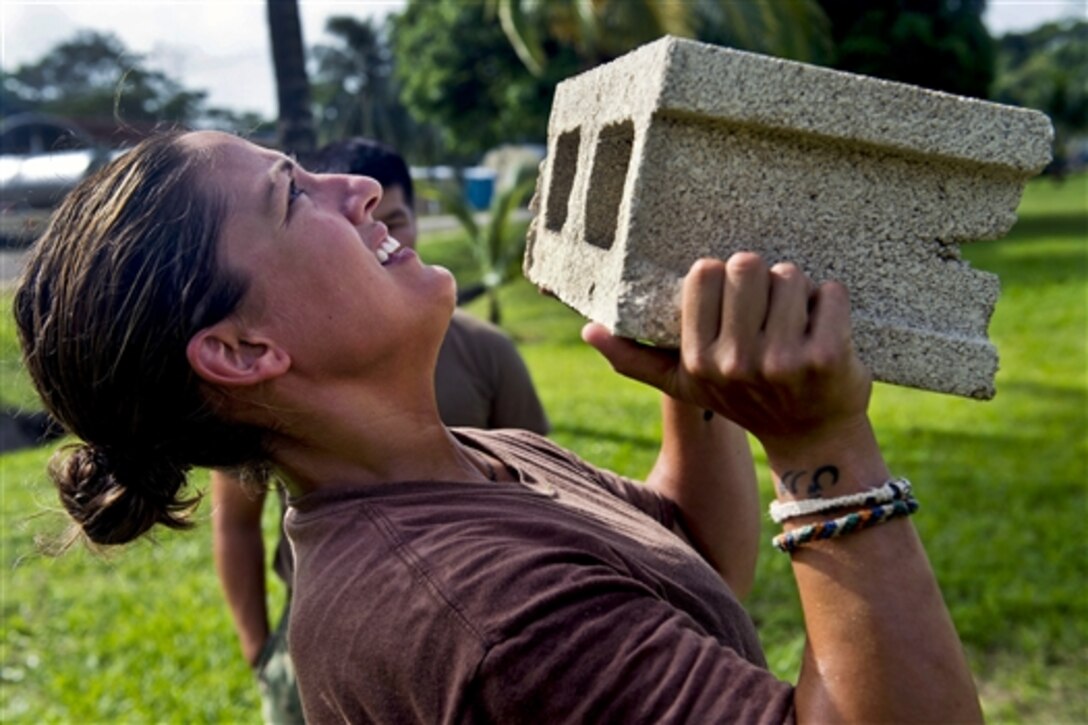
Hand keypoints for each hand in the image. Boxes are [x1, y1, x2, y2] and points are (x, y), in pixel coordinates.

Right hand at [582, 253, 872, 452]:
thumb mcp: (686, 384)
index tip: (737, 305)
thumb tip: (588, 331)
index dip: (725, 279)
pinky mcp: (825, 357)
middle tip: (771, 315)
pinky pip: (830, 291)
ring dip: (800, 292)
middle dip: (763, 280)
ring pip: (790, 274)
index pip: (705, 272)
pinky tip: (825, 332)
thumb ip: (637, 358)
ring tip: (798, 326)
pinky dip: (832, 302)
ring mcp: (781, 361)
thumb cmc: (747, 399)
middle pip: (747, 264)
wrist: (812, 440)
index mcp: (697, 360)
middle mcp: (734, 362)